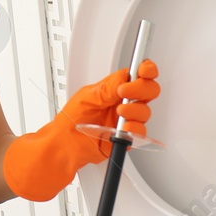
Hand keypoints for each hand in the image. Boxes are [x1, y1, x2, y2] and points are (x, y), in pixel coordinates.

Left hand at [2, 60, 159, 201]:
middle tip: (125, 92)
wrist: (66, 146)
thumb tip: (127, 77)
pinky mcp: (127, 137)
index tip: (144, 70)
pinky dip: (132, 129)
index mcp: (115, 88)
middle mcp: (124, 103)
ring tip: (118, 112)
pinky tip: (121, 128)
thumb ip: (110, 86)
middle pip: (149, 90)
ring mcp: (127, 120)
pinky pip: (140, 132)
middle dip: (141, 89)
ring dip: (133, 110)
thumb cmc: (71, 121)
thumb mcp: (87, 96)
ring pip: (145, 111)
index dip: (147, 69)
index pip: (139, 74)